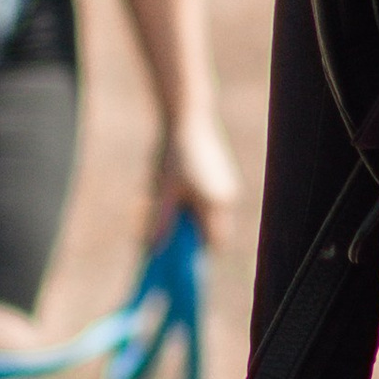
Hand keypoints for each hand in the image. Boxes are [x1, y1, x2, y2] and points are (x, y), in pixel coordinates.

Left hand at [152, 110, 239, 243]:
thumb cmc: (173, 154)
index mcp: (215, 203)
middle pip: (210, 231)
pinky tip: (170, 188)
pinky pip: (205, 199)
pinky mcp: (218, 175)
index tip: (174, 261)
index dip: (196, 254)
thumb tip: (153, 250)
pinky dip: (189, 203)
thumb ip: (160, 222)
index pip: (214, 242)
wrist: (187, 117)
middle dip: (186, 236)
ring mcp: (223, 185)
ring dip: (185, 217)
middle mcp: (224, 197)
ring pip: (205, 214)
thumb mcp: (162, 190)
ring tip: (158, 202)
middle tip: (159, 236)